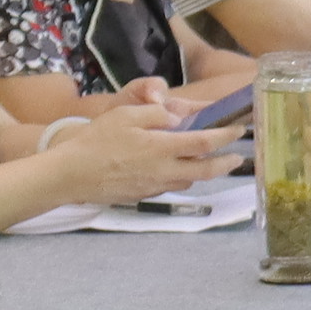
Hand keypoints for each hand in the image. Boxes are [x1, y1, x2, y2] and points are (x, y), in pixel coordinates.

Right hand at [58, 96, 238, 205]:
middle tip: (238, 157)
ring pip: (189, 180)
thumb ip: (155, 114)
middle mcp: (164, 170)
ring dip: (204, 172)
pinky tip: (178, 169)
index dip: (225, 137)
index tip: (238, 130)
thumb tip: (176, 118)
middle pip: (206, 171)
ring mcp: (155, 186)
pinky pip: (171, 185)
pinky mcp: (144, 195)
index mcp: (161, 147)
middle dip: (226, 164)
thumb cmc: (96, 141)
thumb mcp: (125, 115)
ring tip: (211, 162)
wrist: (71, 175)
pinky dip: (182, 177)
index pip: (203, 143)